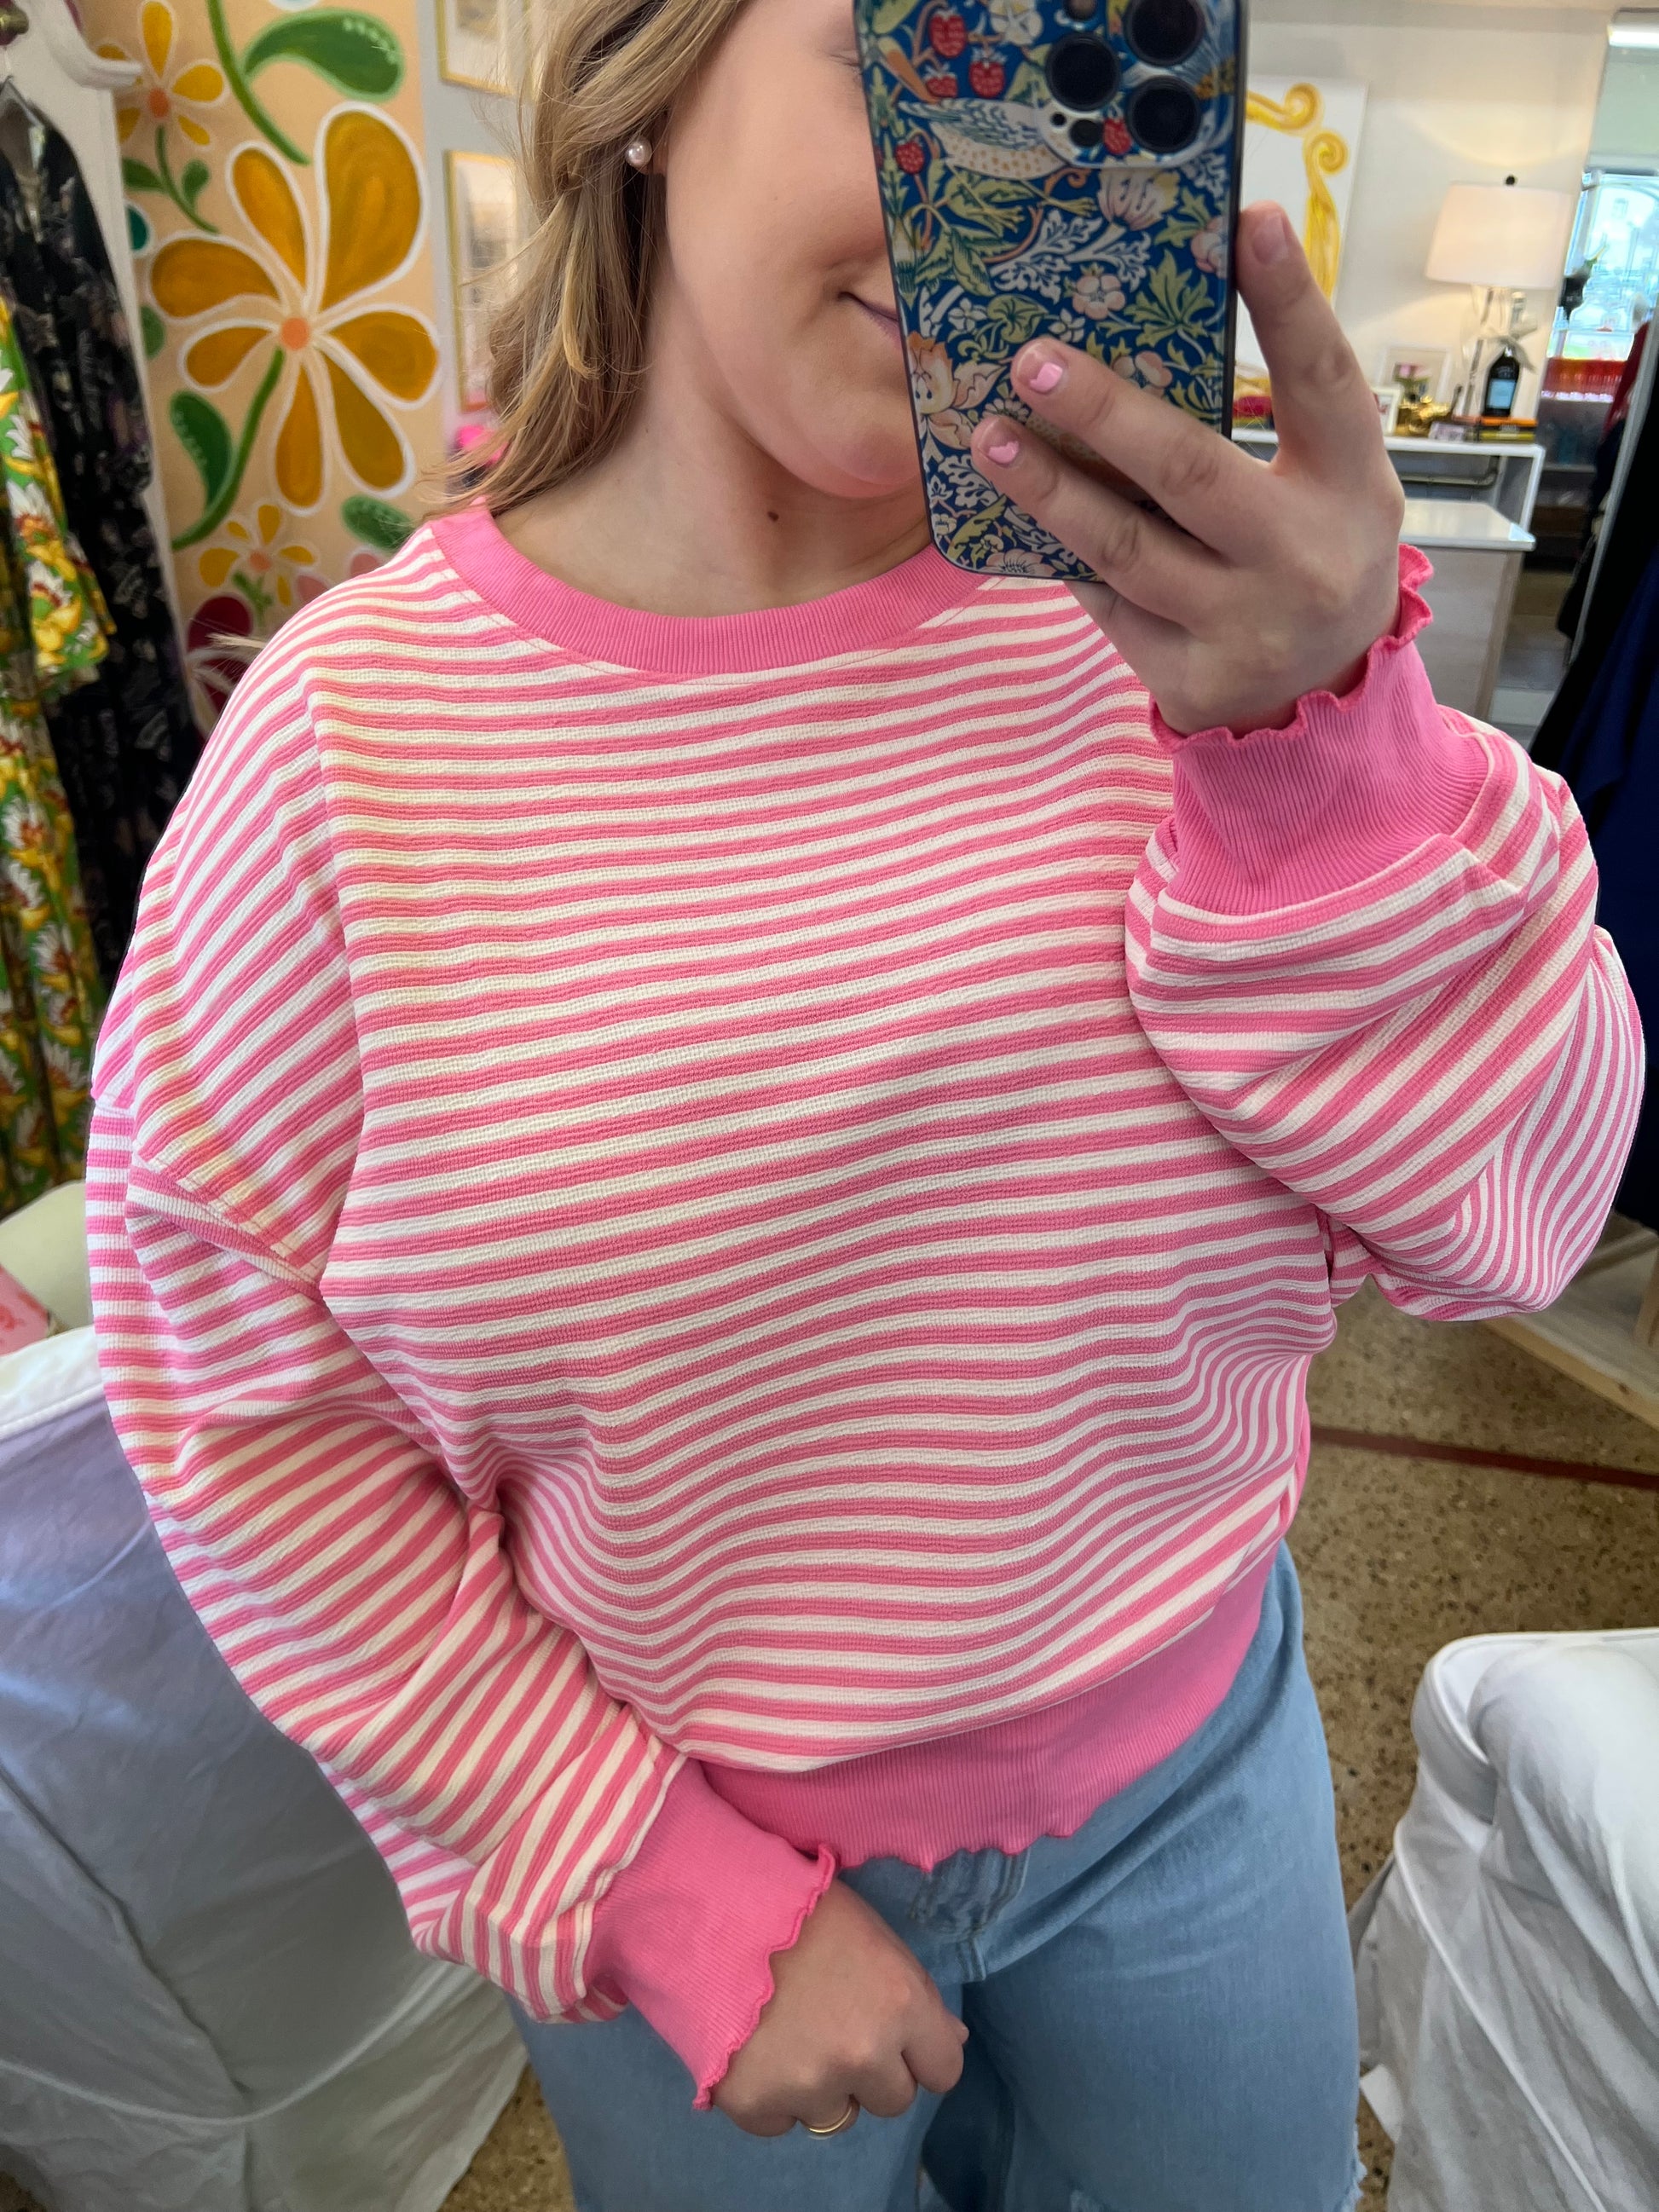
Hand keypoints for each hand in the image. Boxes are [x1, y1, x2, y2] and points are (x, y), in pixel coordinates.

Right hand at [712, 1877, 967, 2137]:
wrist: (709, 1907)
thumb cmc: (800, 1907)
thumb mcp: (872, 1934)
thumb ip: (915, 1991)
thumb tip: (952, 2040)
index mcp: (900, 2004)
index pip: (943, 2070)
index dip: (919, 2054)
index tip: (894, 2038)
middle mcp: (863, 2053)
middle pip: (893, 2101)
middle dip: (871, 2072)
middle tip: (833, 2028)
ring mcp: (809, 2084)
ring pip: (836, 2115)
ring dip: (820, 2085)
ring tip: (787, 2032)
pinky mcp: (756, 2103)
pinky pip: (781, 2122)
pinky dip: (772, 2095)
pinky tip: (755, 2047)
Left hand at [969, 201, 1406, 735]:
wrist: (1324, 696)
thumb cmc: (1311, 551)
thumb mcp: (1329, 482)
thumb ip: (1274, 420)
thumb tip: (1158, 324)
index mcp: (1351, 485)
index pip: (1322, 380)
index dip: (1289, 301)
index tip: (1250, 220)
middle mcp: (1300, 555)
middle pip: (1188, 470)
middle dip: (1103, 411)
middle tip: (1033, 362)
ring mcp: (1242, 623)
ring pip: (1124, 547)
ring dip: (1047, 488)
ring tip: (989, 439)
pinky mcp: (1190, 675)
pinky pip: (1105, 602)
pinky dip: (1060, 552)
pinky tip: (1013, 511)